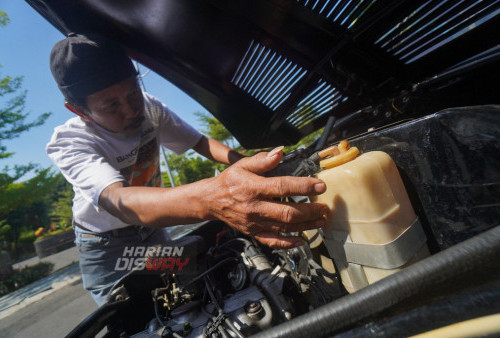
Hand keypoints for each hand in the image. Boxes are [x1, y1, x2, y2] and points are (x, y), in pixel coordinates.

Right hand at [205, 147, 328, 248]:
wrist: (211, 201)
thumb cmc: (229, 181)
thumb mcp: (242, 165)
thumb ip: (262, 160)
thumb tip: (281, 151)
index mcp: (253, 188)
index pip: (282, 187)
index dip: (303, 186)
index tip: (320, 185)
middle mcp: (255, 207)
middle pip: (287, 213)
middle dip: (310, 211)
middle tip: (324, 207)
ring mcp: (255, 223)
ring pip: (284, 227)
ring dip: (306, 225)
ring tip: (321, 220)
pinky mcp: (254, 233)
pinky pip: (273, 241)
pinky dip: (288, 243)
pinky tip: (302, 240)